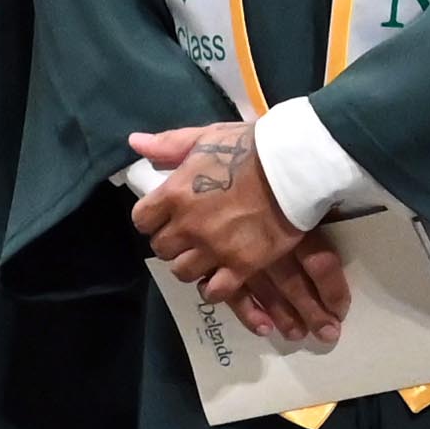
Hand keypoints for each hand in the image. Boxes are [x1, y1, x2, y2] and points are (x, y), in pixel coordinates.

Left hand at [126, 118, 338, 339]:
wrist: (294, 166)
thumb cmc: (249, 147)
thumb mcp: (205, 137)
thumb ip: (168, 144)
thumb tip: (135, 143)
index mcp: (175, 194)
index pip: (141, 220)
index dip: (152, 219)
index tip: (166, 216)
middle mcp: (189, 226)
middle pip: (161, 249)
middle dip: (172, 242)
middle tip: (189, 235)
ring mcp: (215, 248)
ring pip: (183, 272)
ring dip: (190, 265)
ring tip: (205, 255)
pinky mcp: (242, 265)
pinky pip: (215, 291)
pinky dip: (213, 288)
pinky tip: (220, 276)